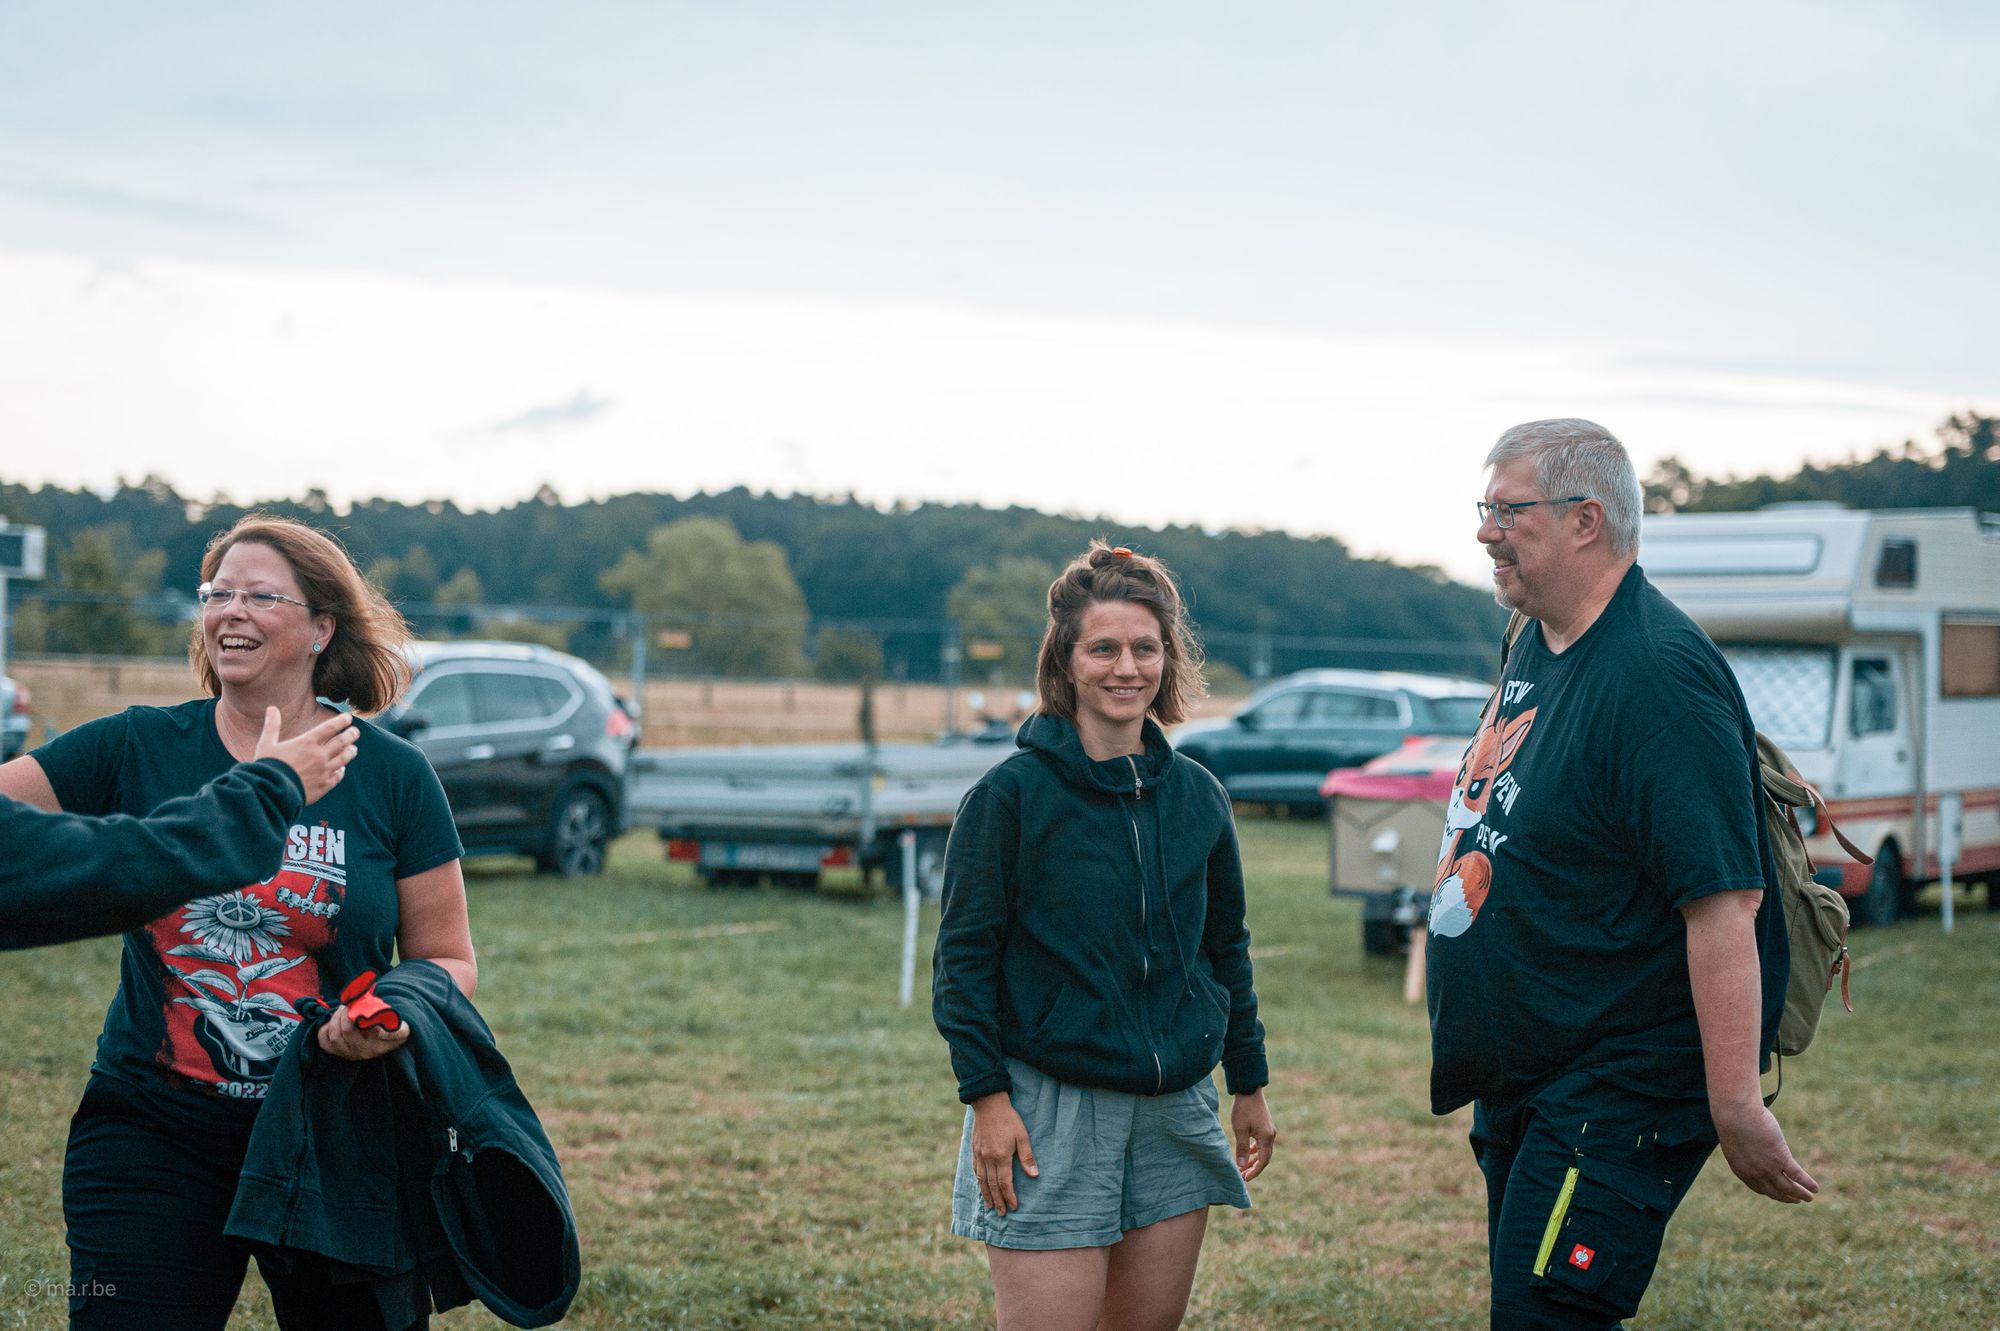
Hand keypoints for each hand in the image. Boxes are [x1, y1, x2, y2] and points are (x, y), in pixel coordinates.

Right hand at [256, 707, 358, 803]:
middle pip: (342, 742)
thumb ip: (272, 725)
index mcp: (307, 743)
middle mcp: (319, 755)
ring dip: (350, 752)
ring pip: (344, 758)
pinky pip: (337, 776)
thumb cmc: (267, 767)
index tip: (348, 718)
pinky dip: (341, 771)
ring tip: (353, 748)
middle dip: (351, 735)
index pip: (330, 727)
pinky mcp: (324, 786)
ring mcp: (324, 771)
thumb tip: (271, 708)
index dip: (341, 721)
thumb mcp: (266, 744)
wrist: (271, 792)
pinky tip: (342, 769)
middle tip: (355, 732)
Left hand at [316, 1002, 411, 1060]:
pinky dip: (325, 1029)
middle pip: (345, 1032)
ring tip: (342, 1010)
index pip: (358, 1034)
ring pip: (334, 1037)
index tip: (355, 1009)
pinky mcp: (337, 1052)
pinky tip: (333, 1021)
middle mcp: (360, 1053)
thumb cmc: (393, 1029)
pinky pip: (324, 1042)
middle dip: (343, 1014)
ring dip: (334, 1020)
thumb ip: (397, 1031)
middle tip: (348, 1005)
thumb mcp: (402, 1029)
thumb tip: (382, 1033)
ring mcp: (347, 1054)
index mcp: (374, 1047)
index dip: (351, 1020)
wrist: (387, 1040)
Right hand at [969, 1091, 1038, 1214]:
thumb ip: (1027, 1156)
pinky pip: (975, 1170)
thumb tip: (1034, 1175)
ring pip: (982, 1180)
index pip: (1005, 1183)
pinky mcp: (974, 1149)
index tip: (1014, 1207)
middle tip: (1001, 1213)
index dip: (1009, 1196)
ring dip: (986, 1194)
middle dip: (998, 1200)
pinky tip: (981, 1186)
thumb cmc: (1008, 1118)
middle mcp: (988, 1158)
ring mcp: (979, 1154)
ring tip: (990, 1206)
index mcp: (1001, 1156)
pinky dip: (978, 1181)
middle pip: (992, 1185)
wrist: (988, 1103)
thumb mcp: (1022, 1135)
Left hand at [1232, 1087, 1276, 1181]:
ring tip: (1243, 1167)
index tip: (1245, 1178)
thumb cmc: (1244, 1109)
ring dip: (1254, 1160)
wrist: (1249, 1090)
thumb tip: (1242, 1166)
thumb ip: (1242, 1148)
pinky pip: (1262, 1143)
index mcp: (1266, 1138)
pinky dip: (1255, 1150)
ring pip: (1263, 1151)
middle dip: (1254, 1168)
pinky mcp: (1266, 1127)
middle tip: (1243, 1175)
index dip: (1254, 1172)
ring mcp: (1270, 1131)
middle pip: (1265, 1158)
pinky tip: (1248, 1153)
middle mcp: (1271, 1136)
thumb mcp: (1240, 1130)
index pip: (1263, 1161)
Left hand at [1712, 1098, 1816, 1202]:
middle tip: (1796, 1200)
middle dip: (1787, 1198)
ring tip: (1809, 1198)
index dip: (1771, 1193)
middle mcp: (1756, 1174)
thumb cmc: (1733, 1121)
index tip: (1778, 1194)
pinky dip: (1807, 1184)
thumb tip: (1752, 1147)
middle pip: (1775, 1192)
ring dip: (1800, 1194)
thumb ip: (1744, 1150)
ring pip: (1788, 1188)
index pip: (1759, 1188)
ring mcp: (1769, 1167)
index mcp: (1742, 1170)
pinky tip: (1815, 1188)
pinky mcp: (1781, 1158)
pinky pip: (1798, 1176)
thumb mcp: (1736, 1141)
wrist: (1736, 1114)